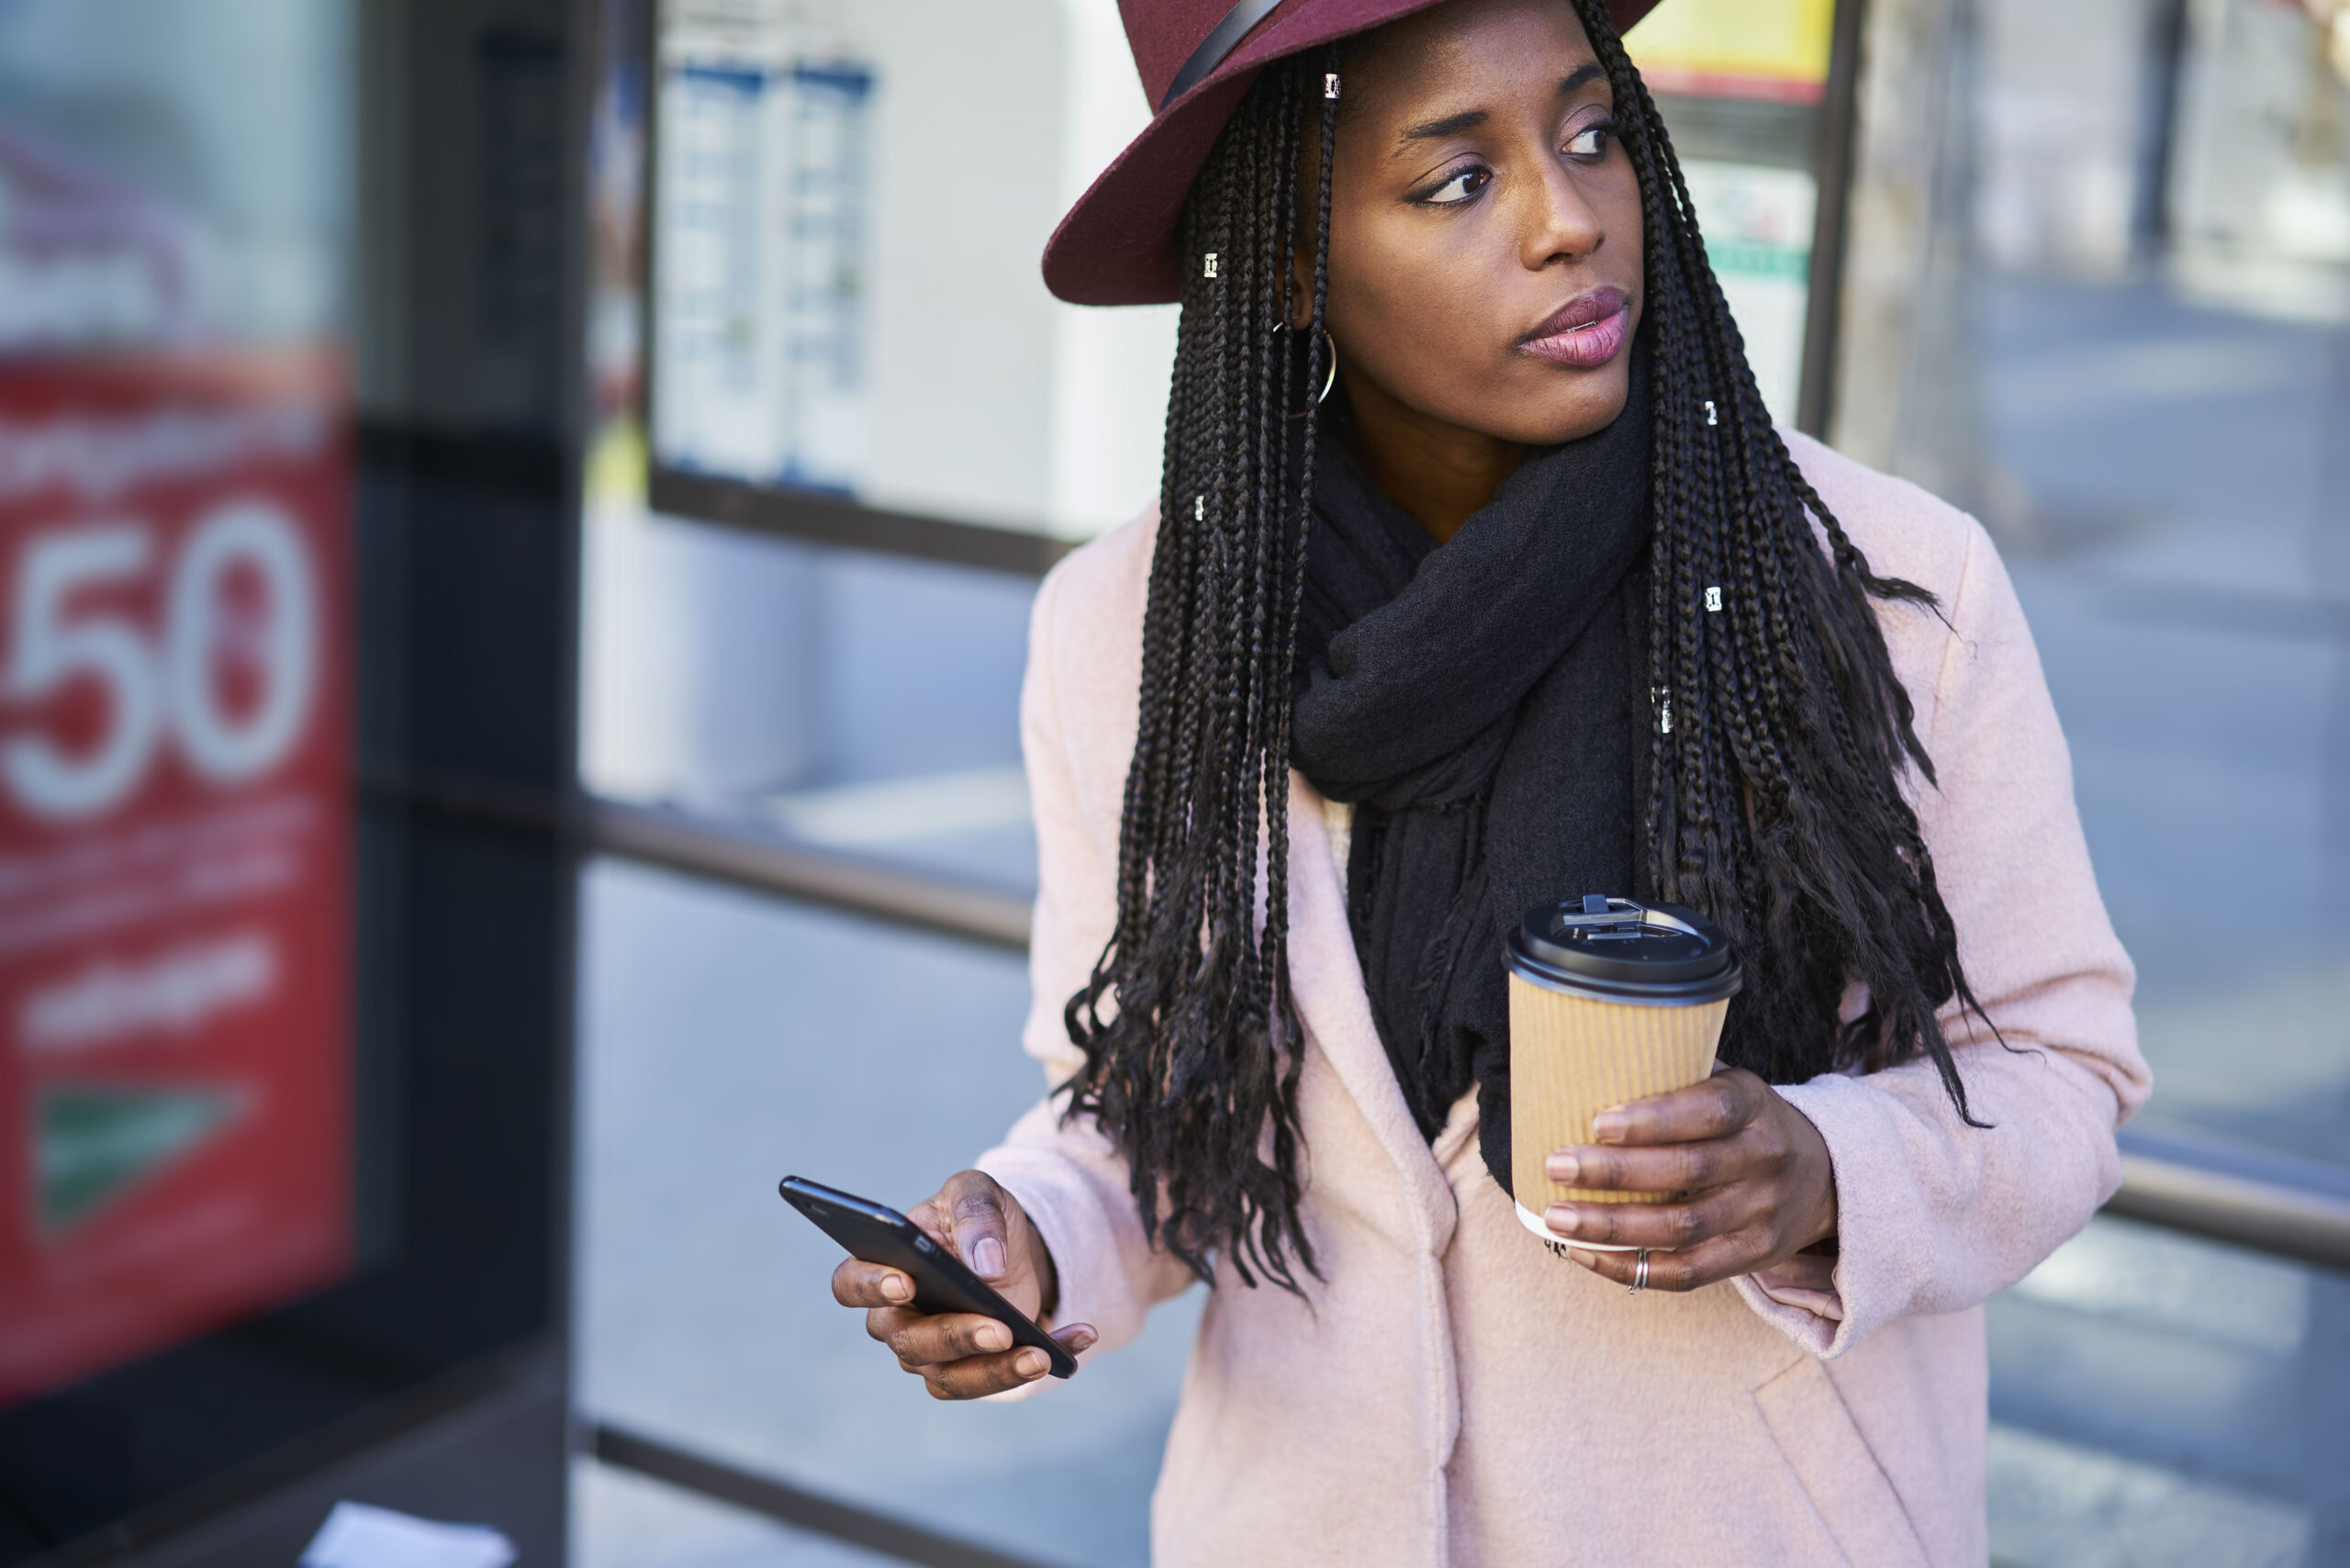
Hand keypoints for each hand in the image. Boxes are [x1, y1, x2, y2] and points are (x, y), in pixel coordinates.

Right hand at [830, 1169, 1095, 1398]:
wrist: (1009, 1247)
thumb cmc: (976, 1216)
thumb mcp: (980, 1193)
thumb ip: (976, 1213)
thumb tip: (985, 1263)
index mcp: (882, 1263)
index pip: (851, 1282)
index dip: (871, 1285)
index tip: (905, 1281)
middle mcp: (895, 1317)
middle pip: (907, 1341)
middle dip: (955, 1337)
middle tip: (999, 1329)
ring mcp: (927, 1352)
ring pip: (949, 1376)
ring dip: (997, 1369)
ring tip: (1040, 1353)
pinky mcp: (964, 1371)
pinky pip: (992, 1382)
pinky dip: (1035, 1363)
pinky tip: (1075, 1338)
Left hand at [1541, 1067, 1836, 1291]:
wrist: (1821, 1176)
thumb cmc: (1740, 1121)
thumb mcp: (1726, 1085)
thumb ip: (1673, 1077)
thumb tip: (1580, 1067)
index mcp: (1754, 1105)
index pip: (1711, 1110)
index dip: (1655, 1118)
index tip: (1598, 1121)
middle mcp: (1764, 1159)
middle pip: (1689, 1171)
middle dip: (1616, 1172)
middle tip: (1556, 1164)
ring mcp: (1761, 1213)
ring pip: (1682, 1228)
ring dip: (1612, 1226)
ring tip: (1557, 1216)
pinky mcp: (1752, 1256)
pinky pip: (1687, 1273)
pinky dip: (1629, 1267)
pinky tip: (1583, 1253)